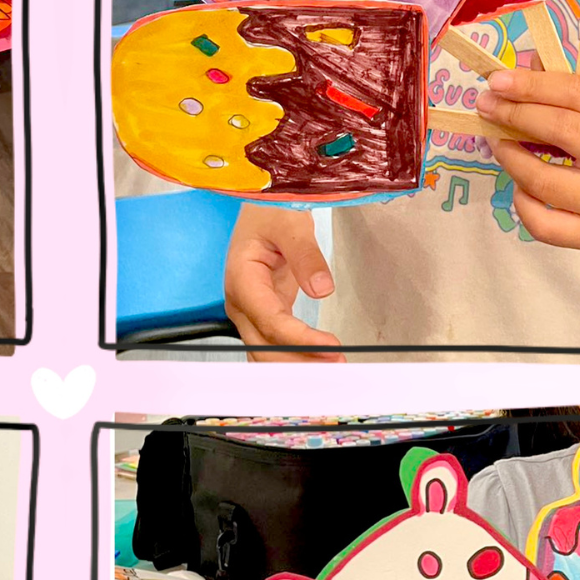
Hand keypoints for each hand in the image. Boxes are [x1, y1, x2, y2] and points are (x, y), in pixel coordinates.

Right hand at [223, 207, 343, 360]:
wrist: (261, 208)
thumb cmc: (271, 211)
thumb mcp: (290, 224)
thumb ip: (305, 256)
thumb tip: (322, 290)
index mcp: (242, 280)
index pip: (271, 321)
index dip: (301, 340)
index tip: (333, 347)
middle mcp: (241, 303)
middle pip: (265, 346)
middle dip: (299, 362)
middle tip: (338, 368)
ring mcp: (250, 311)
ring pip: (267, 352)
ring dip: (297, 366)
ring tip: (332, 371)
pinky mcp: (263, 313)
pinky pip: (274, 344)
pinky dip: (295, 357)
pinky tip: (318, 364)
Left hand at [476, 66, 579, 249]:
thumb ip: (560, 87)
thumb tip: (512, 75)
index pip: (578, 93)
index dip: (533, 85)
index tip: (497, 80)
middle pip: (563, 130)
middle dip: (516, 115)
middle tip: (486, 106)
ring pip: (545, 182)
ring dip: (510, 158)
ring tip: (496, 142)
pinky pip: (544, 225)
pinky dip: (522, 203)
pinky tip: (520, 186)